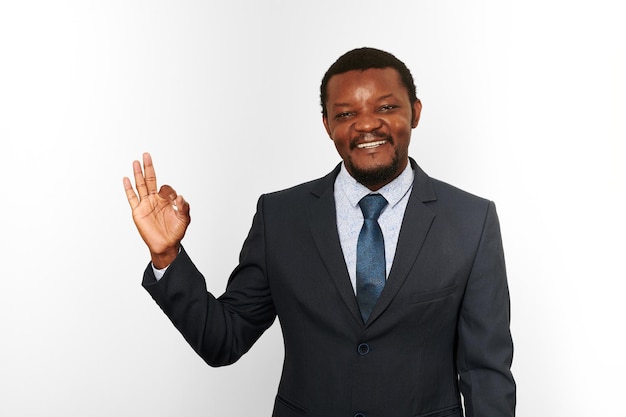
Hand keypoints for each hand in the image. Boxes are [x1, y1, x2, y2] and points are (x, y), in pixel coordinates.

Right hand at [123, 152, 190, 267]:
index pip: (165, 188)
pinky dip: (128, 189)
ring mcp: (145, 205)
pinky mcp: (138, 212)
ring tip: (136, 162)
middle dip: (149, 168)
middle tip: (146, 155)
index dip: (169, 191)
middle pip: (150, 180)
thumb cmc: (175, 232)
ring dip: (138, 174)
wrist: (165, 245)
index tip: (175, 199)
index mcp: (166, 200)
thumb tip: (180, 197)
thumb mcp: (184, 220)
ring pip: (140, 186)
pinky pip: (132, 198)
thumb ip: (184, 208)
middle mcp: (155, 200)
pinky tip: (126, 179)